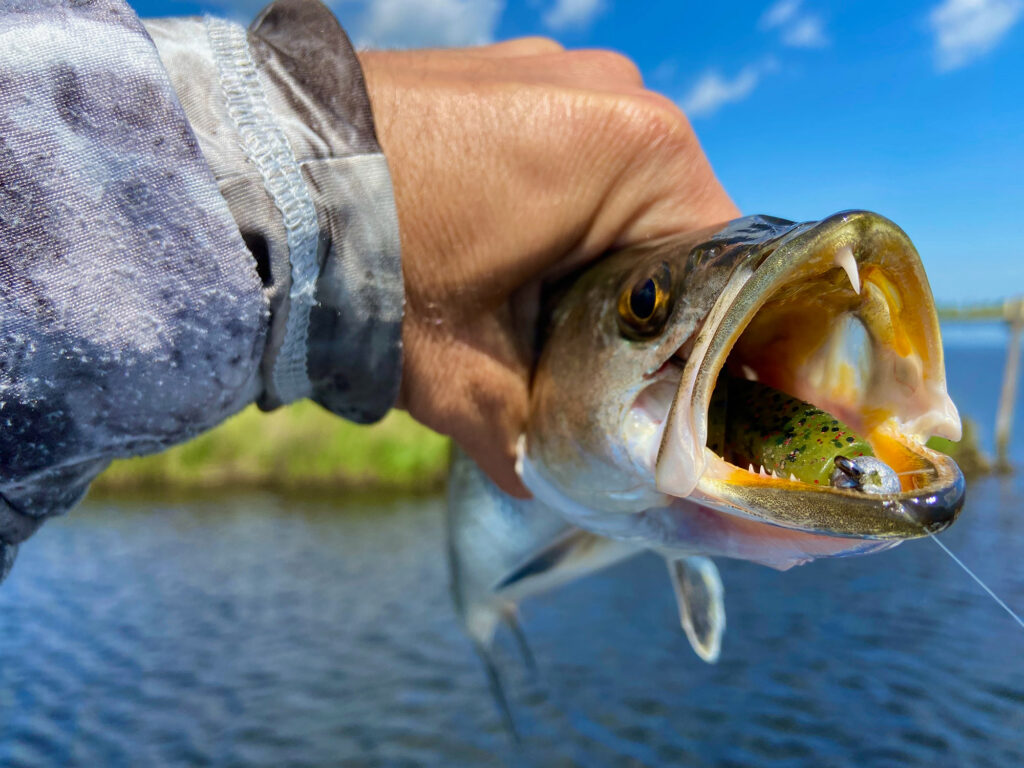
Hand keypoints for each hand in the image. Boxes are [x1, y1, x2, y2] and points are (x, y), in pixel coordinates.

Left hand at [358, 39, 738, 496]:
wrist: (251, 175)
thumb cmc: (368, 265)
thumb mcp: (462, 376)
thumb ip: (524, 437)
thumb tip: (547, 482)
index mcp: (639, 152)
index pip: (720, 261)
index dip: (700, 335)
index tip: (671, 383)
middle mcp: (613, 88)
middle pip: (668, 226)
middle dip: (634, 299)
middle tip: (589, 359)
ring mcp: (555, 67)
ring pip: (615, 187)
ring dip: (588, 251)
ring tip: (533, 306)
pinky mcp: (505, 69)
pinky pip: (562, 145)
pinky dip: (549, 203)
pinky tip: (498, 249)